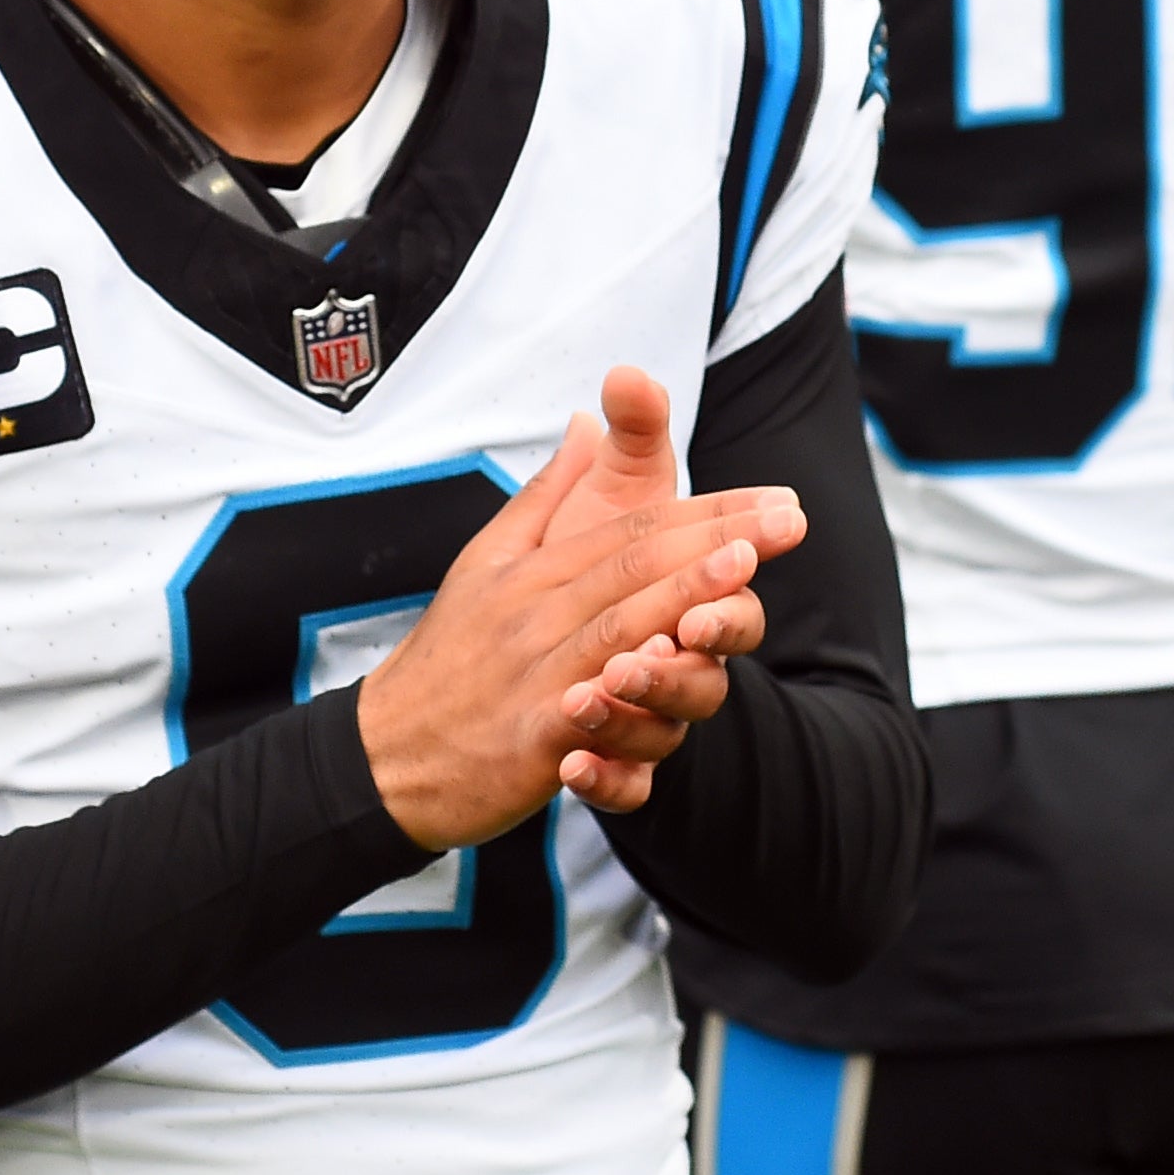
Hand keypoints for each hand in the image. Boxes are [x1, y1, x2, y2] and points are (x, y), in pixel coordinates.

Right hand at [354, 388, 805, 851]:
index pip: (633, 528)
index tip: (774, 498)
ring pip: (617, 627)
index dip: (707, 509)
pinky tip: (669, 672)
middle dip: (717, 541)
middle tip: (788, 520)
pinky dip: (626, 698)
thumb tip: (585, 421)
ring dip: (682, 596)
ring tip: (743, 571)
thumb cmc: (447, 656)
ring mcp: (533, 674)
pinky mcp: (529, 737)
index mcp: (533, 571)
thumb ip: (544, 496)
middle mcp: (535, 614)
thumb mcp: (484, 561)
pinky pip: (584, 716)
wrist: (384, 752)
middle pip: (636, 567)